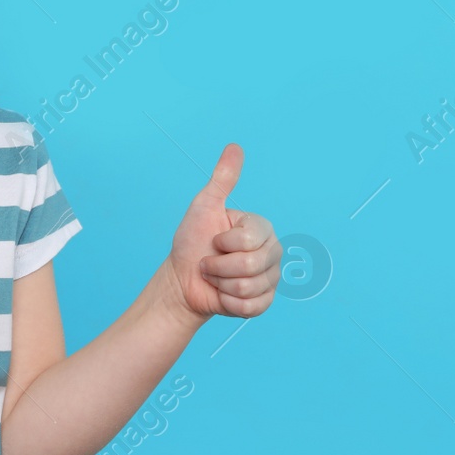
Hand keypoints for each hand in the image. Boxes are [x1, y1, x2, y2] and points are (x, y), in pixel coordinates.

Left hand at [163, 143, 281, 320]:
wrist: (182, 279)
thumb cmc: (192, 242)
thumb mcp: (204, 206)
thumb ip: (223, 179)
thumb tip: (235, 147)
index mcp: (261, 228)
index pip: (249, 239)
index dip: (224, 243)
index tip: (214, 240)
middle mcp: (272, 252)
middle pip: (251, 265)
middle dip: (219, 266)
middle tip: (210, 262)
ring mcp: (270, 278)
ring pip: (249, 287)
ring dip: (221, 284)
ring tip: (216, 277)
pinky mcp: (264, 302)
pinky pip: (252, 307)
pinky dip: (229, 303)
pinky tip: (223, 294)